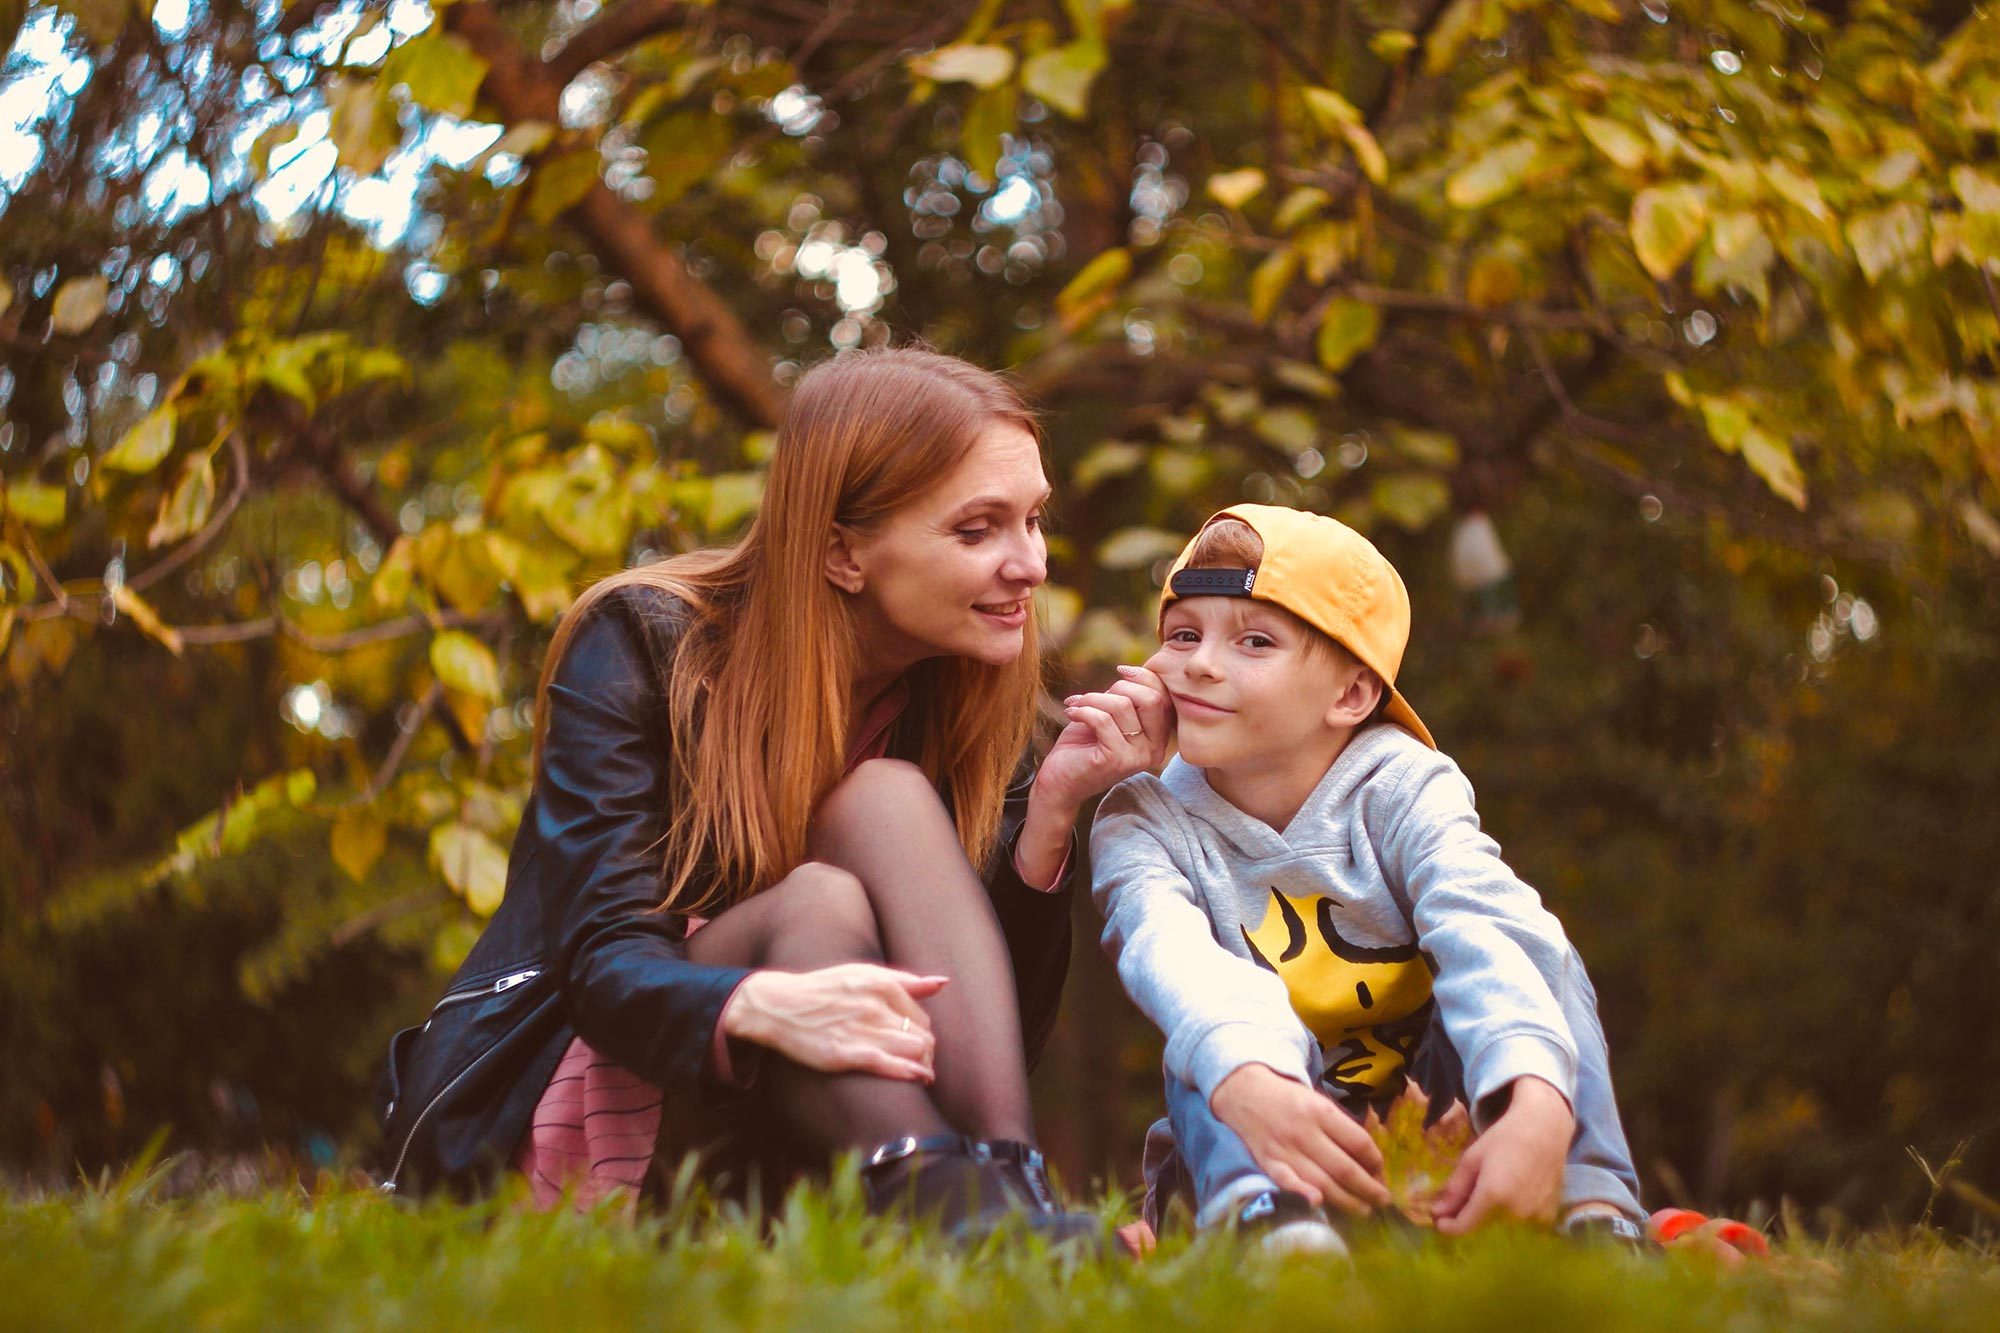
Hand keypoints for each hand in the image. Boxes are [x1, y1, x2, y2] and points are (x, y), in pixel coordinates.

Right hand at [721, 964, 944, 1082]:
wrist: (779, 1005)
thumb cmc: (823, 989)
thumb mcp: (863, 974)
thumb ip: (905, 980)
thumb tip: (942, 983)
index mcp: (881, 984)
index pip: (921, 1016)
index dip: (924, 1034)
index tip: (919, 1045)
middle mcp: (875, 1006)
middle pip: (922, 1035)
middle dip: (927, 1053)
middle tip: (922, 1063)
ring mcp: (861, 1030)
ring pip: (913, 1050)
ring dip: (923, 1065)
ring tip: (922, 1074)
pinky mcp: (846, 1054)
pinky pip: (889, 1065)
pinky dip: (910, 1072)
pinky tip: (919, 1078)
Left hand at [1034, 664, 1173, 812]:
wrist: (1059, 780)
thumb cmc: (1083, 744)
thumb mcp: (1109, 715)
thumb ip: (1125, 697)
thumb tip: (1129, 669)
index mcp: (1158, 738)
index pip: (1163, 696)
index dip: (1143, 676)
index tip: (1119, 671)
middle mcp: (1154, 750)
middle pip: (1151, 699)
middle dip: (1119, 687)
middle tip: (1094, 697)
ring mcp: (1137, 757)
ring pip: (1122, 706)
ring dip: (1092, 699)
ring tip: (1077, 705)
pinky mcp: (1115, 760)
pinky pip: (1102, 720)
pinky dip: (1083, 710)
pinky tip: (1071, 713)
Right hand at [1209, 1063, 1390, 1214]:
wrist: (1246, 1092)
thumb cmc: (1291, 1100)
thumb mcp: (1319, 1103)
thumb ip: (1341, 1129)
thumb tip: (1368, 1163)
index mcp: (1322, 1112)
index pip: (1359, 1143)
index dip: (1376, 1162)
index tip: (1381, 1173)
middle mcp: (1305, 1132)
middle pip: (1344, 1168)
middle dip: (1369, 1189)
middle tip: (1383, 1201)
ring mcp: (1285, 1149)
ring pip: (1321, 1182)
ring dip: (1347, 1201)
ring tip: (1365, 1211)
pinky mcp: (1268, 1162)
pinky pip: (1287, 1182)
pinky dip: (1302, 1194)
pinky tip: (1318, 1204)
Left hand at [1433, 1076, 1573, 1234]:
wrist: (1544, 1129)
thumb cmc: (1504, 1138)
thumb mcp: (1472, 1159)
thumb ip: (1455, 1189)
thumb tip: (1437, 1212)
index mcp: (1493, 1195)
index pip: (1465, 1226)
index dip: (1449, 1227)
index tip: (1440, 1222)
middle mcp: (1515, 1211)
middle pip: (1484, 1222)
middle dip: (1473, 1212)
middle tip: (1474, 1188)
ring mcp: (1534, 1215)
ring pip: (1503, 1223)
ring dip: (1495, 1211)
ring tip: (1499, 1183)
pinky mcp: (1548, 1214)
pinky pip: (1523, 1221)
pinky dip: (1516, 1211)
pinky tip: (1518, 1189)